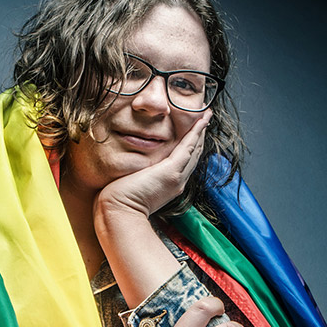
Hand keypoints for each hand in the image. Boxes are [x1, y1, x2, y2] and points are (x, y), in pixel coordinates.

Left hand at [95, 109, 209, 218]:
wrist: (120, 211)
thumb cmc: (121, 201)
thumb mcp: (134, 185)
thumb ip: (139, 175)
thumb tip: (133, 167)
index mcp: (169, 185)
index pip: (184, 162)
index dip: (191, 146)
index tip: (195, 132)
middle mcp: (177, 181)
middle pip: (193, 154)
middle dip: (200, 136)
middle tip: (206, 118)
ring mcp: (177, 176)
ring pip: (194, 149)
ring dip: (201, 131)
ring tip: (207, 115)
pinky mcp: (171, 171)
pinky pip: (188, 147)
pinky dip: (195, 133)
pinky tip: (201, 121)